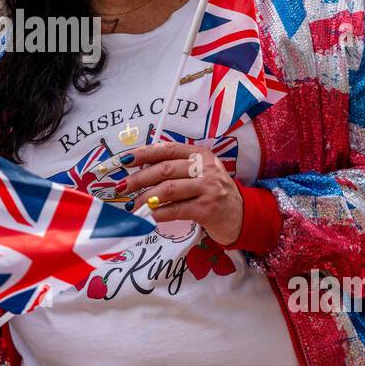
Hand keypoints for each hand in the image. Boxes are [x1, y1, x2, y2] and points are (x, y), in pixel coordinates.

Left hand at [116, 142, 243, 244]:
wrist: (242, 215)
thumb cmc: (214, 193)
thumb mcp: (200, 173)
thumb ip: (177, 168)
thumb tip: (141, 169)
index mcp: (200, 154)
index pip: (167, 149)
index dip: (143, 153)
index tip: (124, 160)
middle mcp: (205, 168)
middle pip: (164, 170)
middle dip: (139, 178)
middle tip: (122, 187)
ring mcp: (208, 188)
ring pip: (168, 190)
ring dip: (145, 198)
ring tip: (133, 205)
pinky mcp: (207, 209)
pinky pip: (176, 210)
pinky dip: (158, 213)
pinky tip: (149, 216)